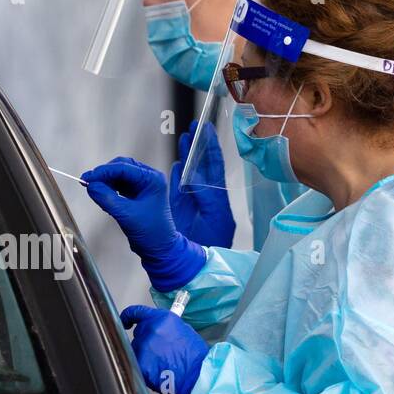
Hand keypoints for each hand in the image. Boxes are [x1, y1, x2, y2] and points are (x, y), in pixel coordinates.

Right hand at [83, 157, 206, 290]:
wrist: (159, 249)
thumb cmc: (150, 232)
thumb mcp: (126, 215)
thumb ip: (107, 198)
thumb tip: (90, 185)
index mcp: (152, 179)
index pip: (124, 168)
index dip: (103, 171)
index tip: (87, 178)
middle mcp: (149, 178)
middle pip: (121, 167)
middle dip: (104, 174)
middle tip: (87, 182)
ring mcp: (143, 185)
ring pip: (119, 175)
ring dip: (105, 180)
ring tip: (93, 189)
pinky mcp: (136, 194)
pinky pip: (119, 184)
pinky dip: (109, 187)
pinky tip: (101, 194)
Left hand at [120, 304, 207, 393]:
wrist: (198, 375)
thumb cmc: (195, 356)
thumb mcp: (182, 330)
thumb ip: (164, 327)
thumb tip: (154, 328)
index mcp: (162, 318)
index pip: (136, 312)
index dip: (127, 317)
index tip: (126, 321)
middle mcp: (150, 329)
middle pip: (138, 333)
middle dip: (146, 341)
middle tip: (159, 352)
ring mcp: (144, 346)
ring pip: (136, 350)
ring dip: (145, 355)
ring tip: (162, 363)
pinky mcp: (140, 362)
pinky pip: (136, 363)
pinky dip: (144, 368)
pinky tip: (157, 371)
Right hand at [169, 121, 236, 248]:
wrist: (195, 267)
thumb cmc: (211, 247)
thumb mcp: (215, 219)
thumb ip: (206, 196)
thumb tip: (195, 177)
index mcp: (217, 199)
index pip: (214, 166)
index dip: (210, 147)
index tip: (206, 129)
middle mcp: (204, 198)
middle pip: (201, 166)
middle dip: (198, 146)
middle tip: (194, 126)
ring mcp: (191, 203)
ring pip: (189, 174)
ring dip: (187, 156)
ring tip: (184, 138)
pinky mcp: (178, 211)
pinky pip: (177, 188)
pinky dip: (177, 176)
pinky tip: (177, 166)